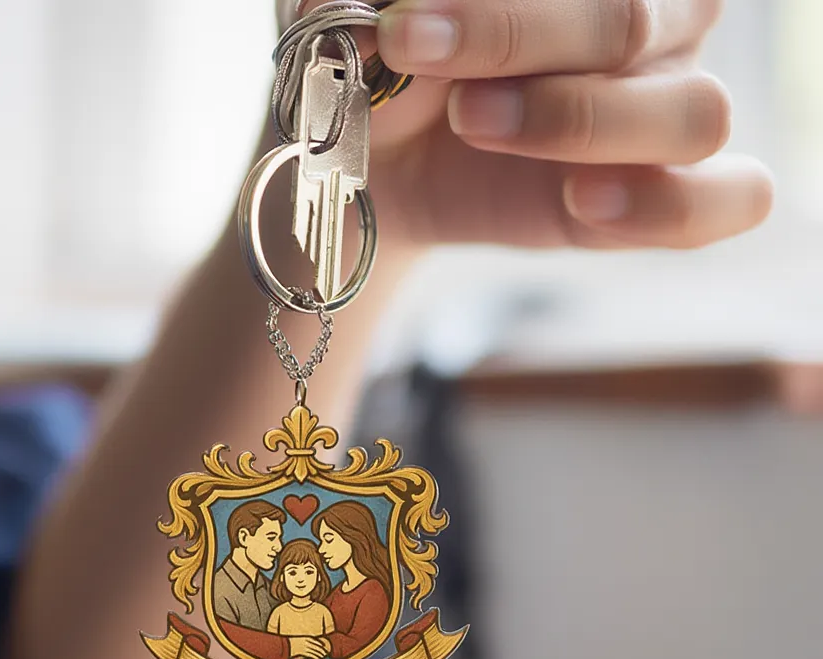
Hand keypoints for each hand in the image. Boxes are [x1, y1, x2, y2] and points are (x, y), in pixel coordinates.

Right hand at [290, 636, 329, 658]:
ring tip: (323, 656)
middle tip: (326, 652)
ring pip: (314, 651)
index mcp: (305, 637)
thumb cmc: (290, 642)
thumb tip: (306, 642)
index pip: (315, 640)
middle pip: (316, 646)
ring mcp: (304, 647)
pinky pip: (311, 655)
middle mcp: (306, 642)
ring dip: (319, 654)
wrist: (284, 645)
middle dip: (322, 650)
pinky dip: (315, 657)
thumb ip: (303, 640)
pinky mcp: (303, 652)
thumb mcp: (297, 639)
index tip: (324, 645)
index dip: (320, 643)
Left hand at [328, 0, 771, 250]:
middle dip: (518, 38)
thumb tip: (391, 2)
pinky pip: (734, 201)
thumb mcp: (356, 18)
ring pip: (695, 113)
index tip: (402, 23)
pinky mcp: (661, 195)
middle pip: (637, 19)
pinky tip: (582, 202)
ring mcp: (666, 110)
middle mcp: (655, 22)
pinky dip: (671, 206)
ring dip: (581, 123)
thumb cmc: (382, 69)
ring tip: (477, 128)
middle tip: (415, 57)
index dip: (505, 4)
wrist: (377, 162)